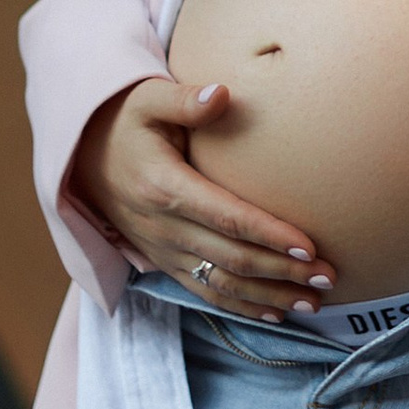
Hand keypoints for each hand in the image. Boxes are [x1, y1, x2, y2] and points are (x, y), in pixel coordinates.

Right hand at [65, 77, 335, 321]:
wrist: (80, 153)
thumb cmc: (124, 119)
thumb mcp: (148, 99)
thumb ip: (186, 100)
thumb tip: (223, 94)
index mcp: (165, 187)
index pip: (227, 219)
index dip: (269, 235)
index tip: (309, 246)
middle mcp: (163, 227)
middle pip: (232, 259)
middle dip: (283, 273)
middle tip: (328, 277)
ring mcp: (161, 250)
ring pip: (221, 285)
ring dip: (268, 298)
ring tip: (313, 304)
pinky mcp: (161, 260)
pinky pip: (203, 292)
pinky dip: (240, 307)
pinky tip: (274, 314)